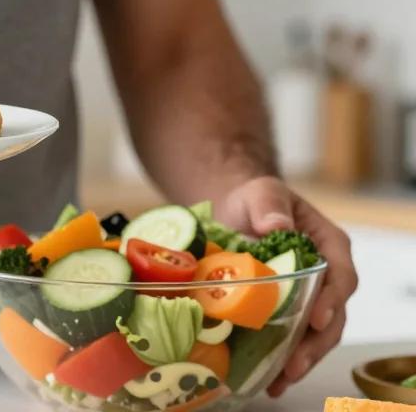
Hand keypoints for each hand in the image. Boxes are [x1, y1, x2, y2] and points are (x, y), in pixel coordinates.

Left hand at [216, 176, 357, 396]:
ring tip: (280, 382)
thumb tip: (276, 226)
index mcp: (330, 246)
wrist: (234, 212)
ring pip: (314, 335)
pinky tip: (268, 380)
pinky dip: (282, 360)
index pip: (340, 276)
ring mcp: (308, 297)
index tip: (316, 320)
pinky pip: (291, 339)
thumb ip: (269, 204)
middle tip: (293, 366)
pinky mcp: (286, 312)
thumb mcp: (262, 192)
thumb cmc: (255, 200)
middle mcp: (326, 277)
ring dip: (300, 360)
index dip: (332, 301)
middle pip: (332, 316)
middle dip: (315, 344)